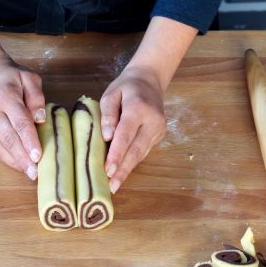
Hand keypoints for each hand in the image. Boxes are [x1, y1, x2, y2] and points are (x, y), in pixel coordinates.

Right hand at [0, 55, 45, 179]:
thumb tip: (40, 118)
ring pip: (0, 146)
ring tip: (29, 174)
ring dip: (15, 162)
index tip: (38, 156)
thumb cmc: (12, 75)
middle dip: (22, 158)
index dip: (29, 140)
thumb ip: (37, 97)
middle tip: (35, 173)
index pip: (20, 122)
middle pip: (9, 138)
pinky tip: (19, 165)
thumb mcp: (29, 77)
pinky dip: (7, 158)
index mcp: (5, 97)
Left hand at [100, 64, 166, 193]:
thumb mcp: (111, 93)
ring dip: (127, 169)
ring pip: (141, 153)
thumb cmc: (126, 87)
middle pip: (136, 149)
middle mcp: (152, 121)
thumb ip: (107, 114)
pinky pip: (143, 151)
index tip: (108, 169)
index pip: (126, 134)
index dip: (117, 153)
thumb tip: (106, 137)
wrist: (150, 80)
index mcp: (139, 108)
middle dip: (123, 169)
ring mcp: (158, 129)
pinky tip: (121, 172)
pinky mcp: (159, 135)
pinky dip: (131, 162)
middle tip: (111, 186)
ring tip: (114, 185)